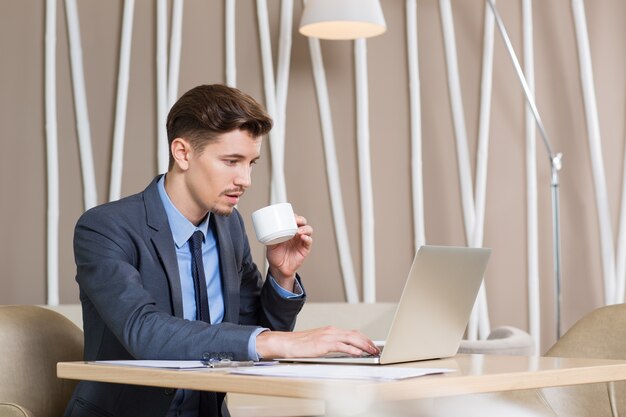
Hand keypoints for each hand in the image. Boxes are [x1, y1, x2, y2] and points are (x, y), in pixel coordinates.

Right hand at [256, 326, 379, 358]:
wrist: (286, 343)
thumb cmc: (299, 344)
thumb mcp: (318, 342)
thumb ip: (331, 345)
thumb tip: (343, 351)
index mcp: (330, 330)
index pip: (352, 333)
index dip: (364, 338)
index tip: (372, 345)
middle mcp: (331, 331)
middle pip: (355, 334)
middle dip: (368, 342)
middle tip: (376, 349)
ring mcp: (328, 336)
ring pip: (351, 338)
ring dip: (364, 345)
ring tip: (371, 352)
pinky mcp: (323, 344)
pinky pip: (341, 346)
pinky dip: (352, 349)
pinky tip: (358, 353)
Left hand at [266, 215, 312, 288]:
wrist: (279, 269)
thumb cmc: (275, 256)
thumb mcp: (269, 245)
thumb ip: (270, 238)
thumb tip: (267, 230)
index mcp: (288, 231)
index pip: (293, 220)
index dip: (293, 216)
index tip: (290, 215)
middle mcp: (296, 234)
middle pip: (302, 222)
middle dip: (300, 220)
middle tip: (296, 221)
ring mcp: (301, 241)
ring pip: (308, 230)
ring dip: (305, 228)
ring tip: (299, 231)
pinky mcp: (305, 248)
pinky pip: (309, 241)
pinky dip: (307, 238)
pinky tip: (303, 237)